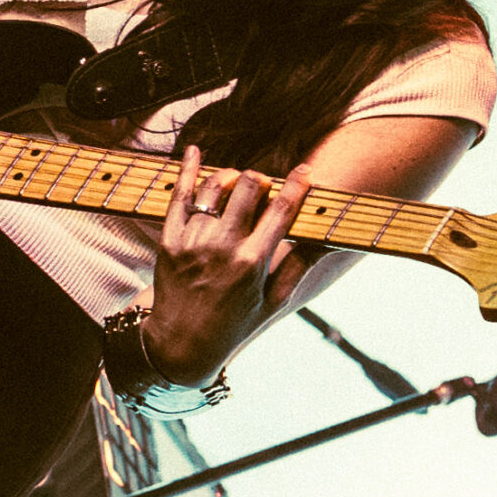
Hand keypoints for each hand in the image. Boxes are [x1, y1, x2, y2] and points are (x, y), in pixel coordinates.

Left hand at [147, 148, 315, 383]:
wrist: (182, 345)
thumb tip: (327, 240)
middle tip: (265, 188)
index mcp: (253, 263)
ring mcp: (193, 241)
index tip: (305, 171)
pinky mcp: (169, 239)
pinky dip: (187, 169)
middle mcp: (223, 248)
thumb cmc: (234, 325)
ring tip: (239, 184)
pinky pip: (178, 195)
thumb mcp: (273, 301)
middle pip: (248, 187)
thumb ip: (299, 266)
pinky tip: (195, 151)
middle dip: (262, 180)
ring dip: (232, 178)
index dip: (297, 185)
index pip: (281, 210)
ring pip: (215, 186)